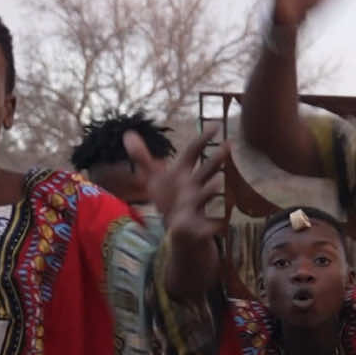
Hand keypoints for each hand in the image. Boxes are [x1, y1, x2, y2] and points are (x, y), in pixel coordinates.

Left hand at [124, 128, 226, 243]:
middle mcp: (193, 186)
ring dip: (210, 191)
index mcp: (183, 173)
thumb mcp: (153, 179)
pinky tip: (217, 225)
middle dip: (214, 161)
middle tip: (227, 146)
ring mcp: (197, 206)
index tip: (216, 125)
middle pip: (205, 172)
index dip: (202, 139)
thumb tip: (128, 134)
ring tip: (217, 183)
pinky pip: (204, 227)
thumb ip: (141, 158)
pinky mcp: (197, 226)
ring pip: (205, 197)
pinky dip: (209, 226)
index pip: (193, 152)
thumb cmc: (169, 199)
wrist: (179, 229)